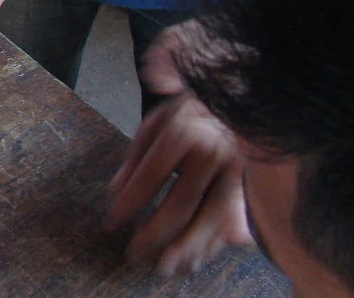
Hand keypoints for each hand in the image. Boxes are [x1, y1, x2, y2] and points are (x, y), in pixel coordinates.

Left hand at [106, 93, 252, 275]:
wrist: (234, 100)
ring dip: (186, 248)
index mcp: (182, 133)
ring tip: (165, 266)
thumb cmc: (188, 113)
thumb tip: (115, 191)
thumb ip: (135, 156)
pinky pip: (232, 220)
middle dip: (156, 234)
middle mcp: (212, 153)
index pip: (150, 177)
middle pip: (182, 205)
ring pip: (210, 219)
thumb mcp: (156, 122)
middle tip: (135, 253)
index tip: (112, 223)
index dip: (129, 203)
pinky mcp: (252, 184)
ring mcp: (237, 171)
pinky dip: (214, 243)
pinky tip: (196, 258)